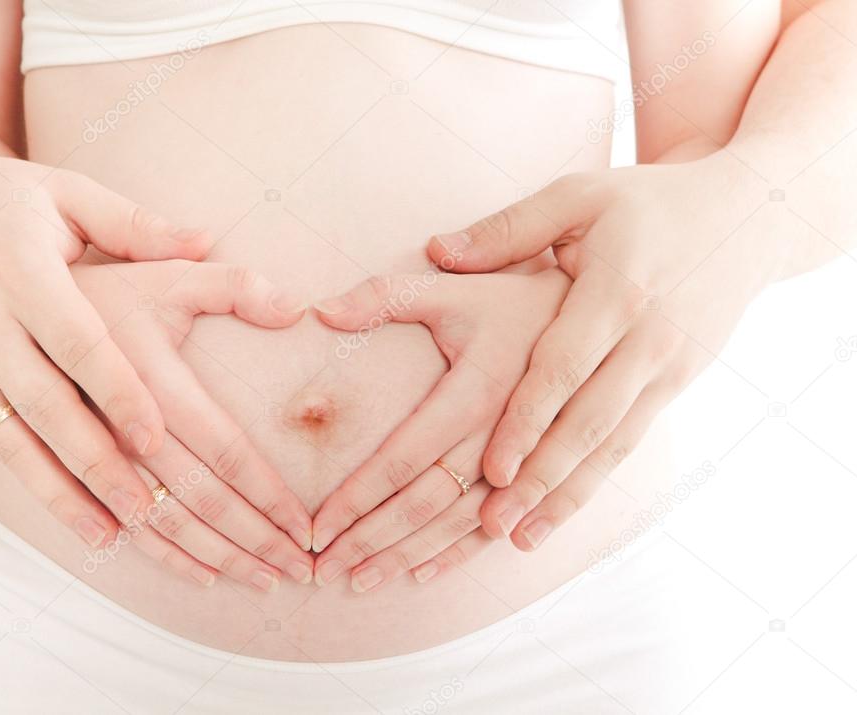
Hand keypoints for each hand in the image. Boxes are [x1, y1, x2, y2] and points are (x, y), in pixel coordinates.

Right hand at [0, 137, 310, 570]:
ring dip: (61, 492)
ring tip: (111, 537)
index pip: (76, 339)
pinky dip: (30, 481)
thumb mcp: (62, 192)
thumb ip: (134, 222)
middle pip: (44, 403)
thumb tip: (211, 239)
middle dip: (95, 461)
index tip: (155, 436)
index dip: (116, 390)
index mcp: (23, 269)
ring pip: (12, 437)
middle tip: (148, 510)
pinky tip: (69, 515)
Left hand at [308, 267, 570, 588]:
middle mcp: (501, 437)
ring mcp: (526, 462)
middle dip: (371, 539)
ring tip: (361, 582)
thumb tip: (319, 310)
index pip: (403, 458)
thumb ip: (387, 296)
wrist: (602, 317)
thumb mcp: (456, 288)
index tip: (316, 529)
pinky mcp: (543, 474)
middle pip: (427, 502)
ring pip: (460, 524)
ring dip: (409, 555)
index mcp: (476, 392)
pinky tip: (424, 573)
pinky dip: (460, 553)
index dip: (356, 497)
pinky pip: (502, 524)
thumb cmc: (516, 300)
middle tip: (323, 571)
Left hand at [427, 155, 776, 548]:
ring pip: (612, 445)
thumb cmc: (646, 205)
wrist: (745, 219)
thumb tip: (436, 250)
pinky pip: (630, 441)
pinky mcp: (678, 386)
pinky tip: (561, 510)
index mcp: (616, 292)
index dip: (528, 421)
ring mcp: (668, 369)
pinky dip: (594, 480)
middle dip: (541, 478)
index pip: (564, 367)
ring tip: (520, 538)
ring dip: (566, 495)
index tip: (492, 469)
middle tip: (494, 525)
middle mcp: (646, 340)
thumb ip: (509, 228)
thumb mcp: (578, 197)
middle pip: (588, 422)